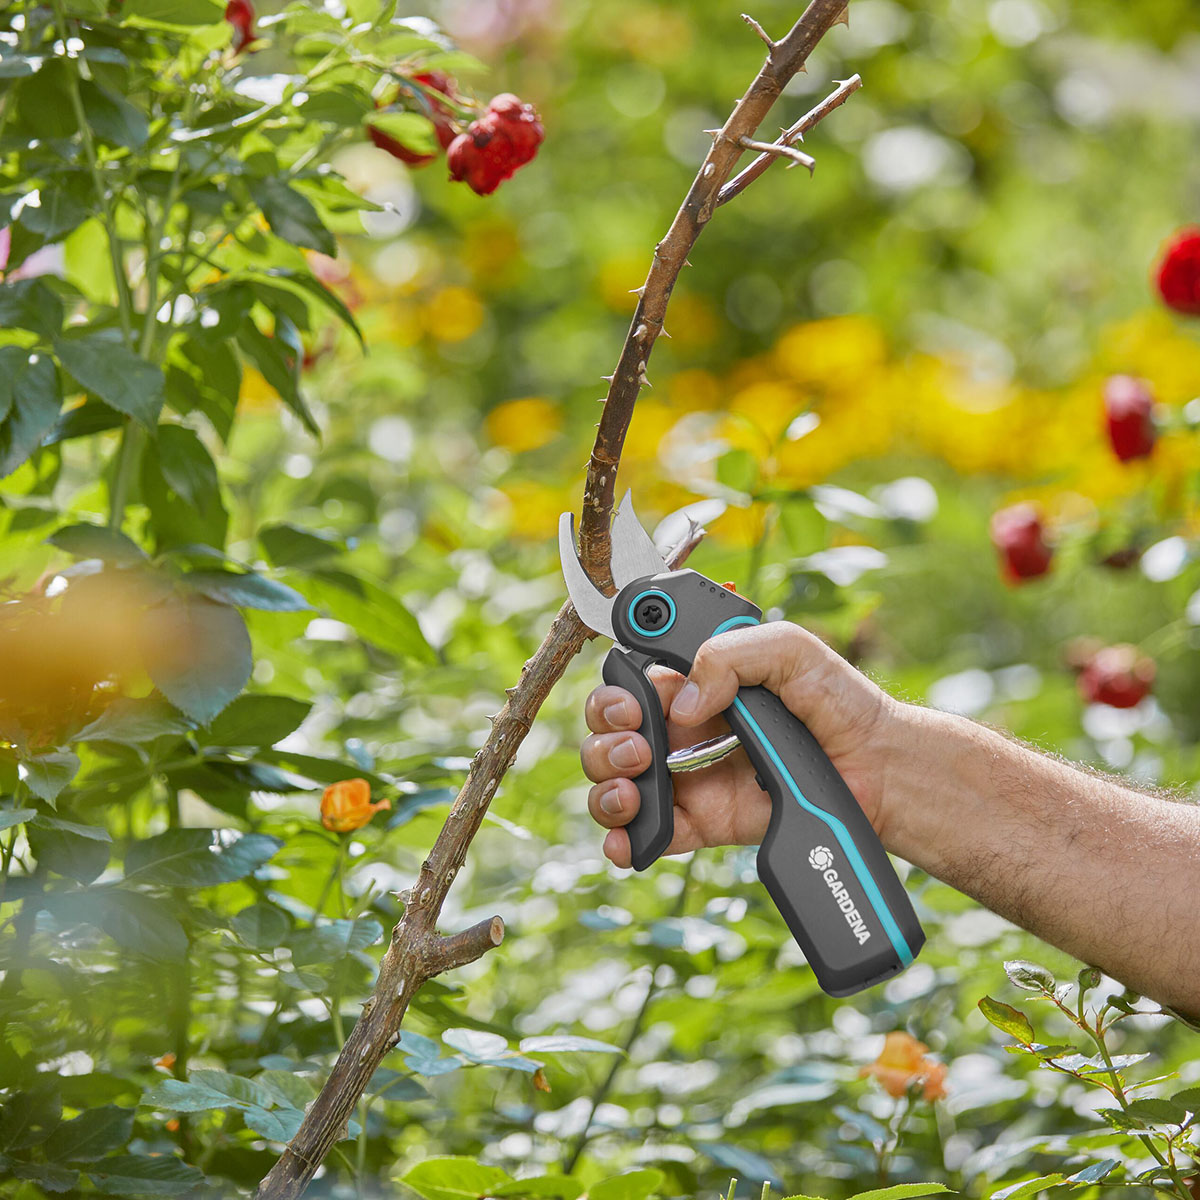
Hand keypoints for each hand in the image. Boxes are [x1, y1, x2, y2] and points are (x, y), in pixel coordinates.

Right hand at [581, 622, 897, 866]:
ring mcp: (692, 779)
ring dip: (607, 786)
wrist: (878, 767)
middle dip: (606, 739)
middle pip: (613, 735)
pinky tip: (631, 836)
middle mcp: (685, 730)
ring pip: (620, 784)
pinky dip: (628, 840)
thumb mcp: (788, 650)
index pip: (633, 684)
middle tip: (639, 745)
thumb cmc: (840, 701)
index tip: (630, 701)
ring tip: (636, 785)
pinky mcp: (706, 824)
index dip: (617, 692)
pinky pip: (652, 835)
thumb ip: (728, 655)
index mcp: (698, 684)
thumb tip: (683, 704)